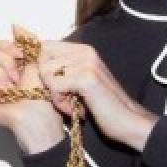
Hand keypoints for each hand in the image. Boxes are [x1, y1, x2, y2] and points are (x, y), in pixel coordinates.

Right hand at [0, 24, 60, 131]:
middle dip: (6, 61)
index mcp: (8, 63)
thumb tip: (13, 25)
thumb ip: (27, 40)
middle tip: (19, 76)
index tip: (23, 56)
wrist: (37, 112)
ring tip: (12, 86)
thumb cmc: (40, 91)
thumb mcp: (37, 60)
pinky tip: (1, 88)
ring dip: (0, 72)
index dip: (9, 47)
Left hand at [37, 37, 158, 150]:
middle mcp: (85, 51)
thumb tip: (37, 65)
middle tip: (66, 98)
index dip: (42, 67)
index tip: (55, 87)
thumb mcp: (82, 82)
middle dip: (47, 82)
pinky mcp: (86, 78)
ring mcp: (86, 63)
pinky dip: (60, 102)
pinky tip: (75, 109)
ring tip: (72, 104)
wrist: (129, 120)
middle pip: (42, 59)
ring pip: (46, 73)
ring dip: (55, 94)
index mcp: (84, 50)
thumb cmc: (104, 105)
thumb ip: (64, 69)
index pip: (45, 46)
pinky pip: (54, 85)